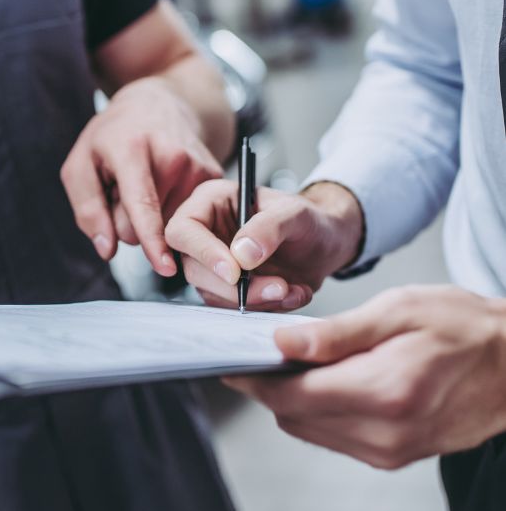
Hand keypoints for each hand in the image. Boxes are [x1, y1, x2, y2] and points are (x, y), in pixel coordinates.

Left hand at [60, 77, 222, 275]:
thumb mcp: (81, 163)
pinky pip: (186, 219)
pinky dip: (169, 210)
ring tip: (147, 182)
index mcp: (132, 150)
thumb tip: (107, 250)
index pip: (142, 204)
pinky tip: (165, 185)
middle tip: (126, 186)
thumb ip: (87, 208)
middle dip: (127, 219)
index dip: (152, 239)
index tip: (165, 266)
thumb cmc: (114, 137)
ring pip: (167, 227)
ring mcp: (198, 167)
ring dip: (151, 216)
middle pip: (146, 227)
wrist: (159, 106)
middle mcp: (172, 157)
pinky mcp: (214, 177)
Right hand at [165, 180, 362, 310]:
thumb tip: (241, 255)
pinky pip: (233, 308)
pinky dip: (264, 307)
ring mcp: (215, 263)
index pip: (184, 230)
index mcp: (211, 202)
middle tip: (277, 286)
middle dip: (235, 287)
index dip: (203, 253)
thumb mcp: (296, 213)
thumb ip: (269, 227)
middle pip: (194, 268)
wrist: (327, 244)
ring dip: (253, 299)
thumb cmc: (309, 220)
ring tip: (290, 288)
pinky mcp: (228, 289)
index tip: (235, 272)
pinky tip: (291, 293)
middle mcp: (206, 233)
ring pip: (213, 293)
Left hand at [224, 286, 505, 468]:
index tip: (228, 360)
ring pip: (310, 430)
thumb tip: (282, 343)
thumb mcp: (397, 311)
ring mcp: (391, 451)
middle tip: (254, 352)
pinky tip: (321, 378)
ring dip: (289, 399)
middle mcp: (385, 433)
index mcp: (383, 392)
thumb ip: (336, 333)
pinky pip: (335, 436)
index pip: (291, 396)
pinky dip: (317, 409)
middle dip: (267, 387)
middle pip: (294, 417)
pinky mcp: (395, 455)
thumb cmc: (461, 326)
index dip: (252, 379)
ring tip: (286, 360)